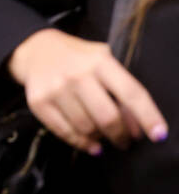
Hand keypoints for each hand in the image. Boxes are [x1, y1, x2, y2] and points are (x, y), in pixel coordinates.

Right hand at [8, 28, 167, 153]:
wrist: (35, 50)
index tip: (158, 135)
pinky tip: (90, 144)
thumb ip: (120, 87)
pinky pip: (64, 132)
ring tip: (104, 137)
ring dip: (100, 138)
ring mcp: (55, 89)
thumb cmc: (76, 57)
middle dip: (121, 135)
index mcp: (99, 61)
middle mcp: (76, 75)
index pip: (131, 93)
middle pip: (108, 117)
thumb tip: (135, 125)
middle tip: (126, 141)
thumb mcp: (101, 60)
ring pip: (87, 128)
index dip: (148, 116)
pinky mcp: (38, 102)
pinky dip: (81, 143)